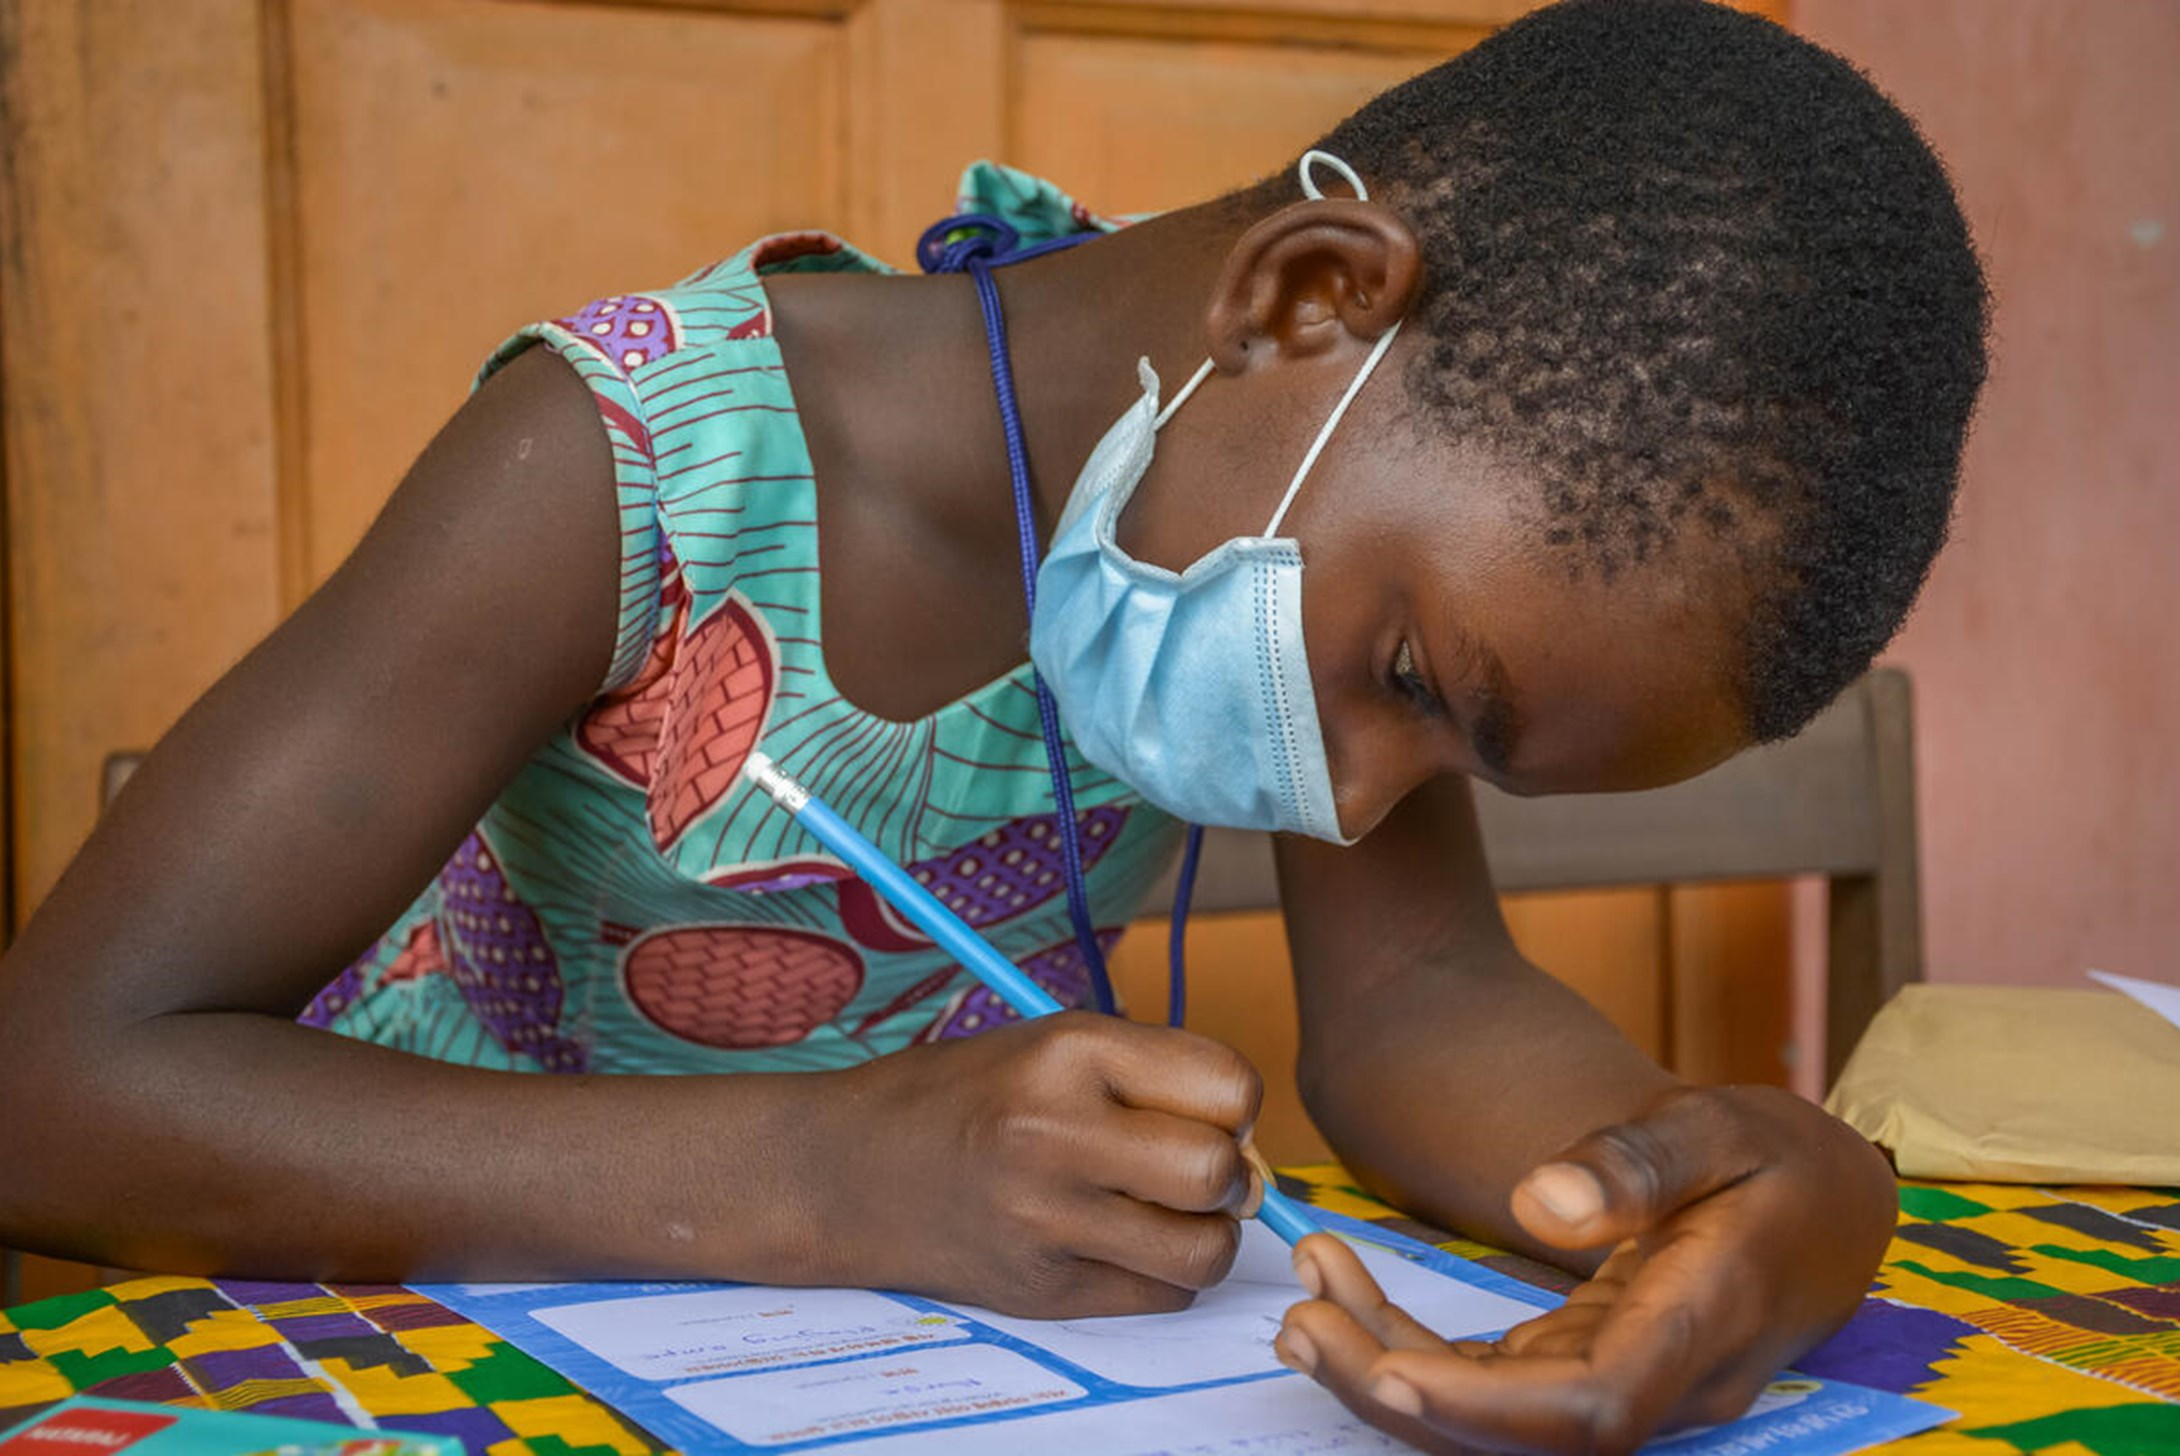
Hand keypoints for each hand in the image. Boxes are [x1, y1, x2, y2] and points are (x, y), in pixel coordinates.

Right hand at [816, 1012, 1265, 1316]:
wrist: (845, 1169)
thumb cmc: (963, 1095)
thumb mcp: (1052, 1043)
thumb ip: (1152, 1075)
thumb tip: (1253, 1142)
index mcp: (1068, 1051)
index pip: (1229, 1085)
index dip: (1234, 1104)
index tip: (1207, 1110)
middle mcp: (1056, 1133)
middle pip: (1219, 1173)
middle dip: (1230, 1175)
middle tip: (1194, 1169)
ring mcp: (1045, 1221)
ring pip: (1203, 1252)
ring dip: (1205, 1235)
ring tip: (1164, 1212)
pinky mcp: (1041, 1290)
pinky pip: (1160, 1296)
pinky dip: (1162, 1274)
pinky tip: (1118, 1243)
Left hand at [1274, 1086, 1895, 1453]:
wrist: (1834, 1199)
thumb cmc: (1783, 1160)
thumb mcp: (1721, 1126)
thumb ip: (1639, 1162)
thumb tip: (1543, 1203)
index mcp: (1702, 1327)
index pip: (1590, 1410)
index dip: (1483, 1408)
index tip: (1388, 1372)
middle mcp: (1664, 1383)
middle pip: (1521, 1436)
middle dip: (1400, 1394)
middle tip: (1300, 1320)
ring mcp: (1626, 1383)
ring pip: (1495, 1417)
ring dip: (1388, 1368)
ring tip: (1303, 1301)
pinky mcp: (1591, 1365)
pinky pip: (1493, 1381)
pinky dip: (1414, 1345)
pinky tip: (1346, 1289)